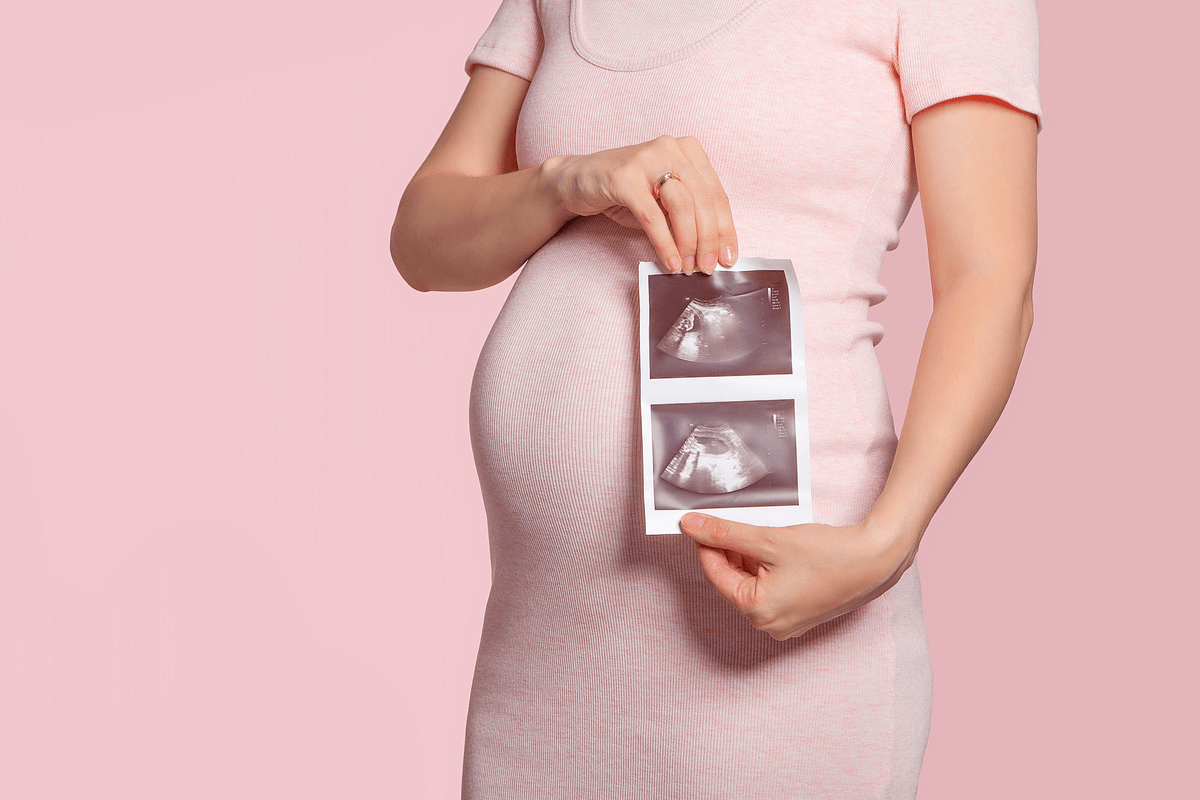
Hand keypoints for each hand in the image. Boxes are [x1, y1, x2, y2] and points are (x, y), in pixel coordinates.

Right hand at [543, 135, 738, 274]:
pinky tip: (671, 261)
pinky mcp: (624, 177)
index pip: (716, 193)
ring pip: (681, 206)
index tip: (729, 257)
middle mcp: (670, 148)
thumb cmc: (627, 192)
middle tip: (709, 267)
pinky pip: (652, 216)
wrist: (578, 180)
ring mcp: (646, 159)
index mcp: (688, 150)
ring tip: (689, 266)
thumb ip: (689, 214)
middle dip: (709, 239)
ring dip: (689, 242)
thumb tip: (714, 249)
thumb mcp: (665, 200)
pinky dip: (664, 243)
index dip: (725, 229)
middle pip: (702, 200)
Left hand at [679, 513, 918, 640]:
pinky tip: (774, 547)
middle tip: (730, 522)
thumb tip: (691, 526)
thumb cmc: (828, 555)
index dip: (706, 544)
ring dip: (748, 558)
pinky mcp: (799, 614)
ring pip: (751, 583)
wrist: (875, 560)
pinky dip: (766, 568)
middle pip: (733, 580)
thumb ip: (726, 533)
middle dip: (729, 551)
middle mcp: (769, 625)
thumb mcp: (769, 540)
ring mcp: (785, 622)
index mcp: (757, 612)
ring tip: (760, 532)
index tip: (699, 523)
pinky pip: (770, 590)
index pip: (715, 574)